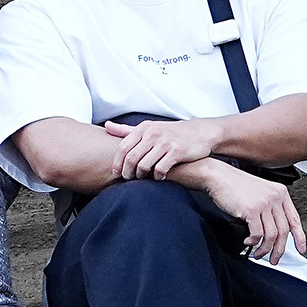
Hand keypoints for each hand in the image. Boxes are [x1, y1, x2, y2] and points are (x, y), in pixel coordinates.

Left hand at [102, 115, 225, 179]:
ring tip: (142, 178)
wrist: (200, 133)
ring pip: (144, 165)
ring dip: (141, 175)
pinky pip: (160, 168)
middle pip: (131, 158)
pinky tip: (159, 177)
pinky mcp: (177, 151)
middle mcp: (153, 134)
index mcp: (144, 128)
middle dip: (127, 172)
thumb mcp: (149, 128)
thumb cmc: (171, 133)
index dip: (117, 163)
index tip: (115, 173)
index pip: (123, 148)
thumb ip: (127, 130)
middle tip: (128, 179)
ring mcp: (165, 142)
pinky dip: (157, 176)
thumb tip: (106, 126)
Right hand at [184, 159, 306, 264]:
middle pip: (284, 231)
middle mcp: (275, 197)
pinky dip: (252, 242)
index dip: (299, 237)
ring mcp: (264, 203)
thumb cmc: (235, 185)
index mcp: (280, 192)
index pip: (294, 219)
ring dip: (265, 249)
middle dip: (279, 250)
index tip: (300, 248)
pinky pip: (257, 234)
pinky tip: (248, 242)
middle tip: (275, 259)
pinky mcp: (251, 210)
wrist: (218, 176)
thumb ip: (270, 208)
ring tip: (258, 253)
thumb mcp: (260, 192)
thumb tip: (274, 231)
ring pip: (271, 236)